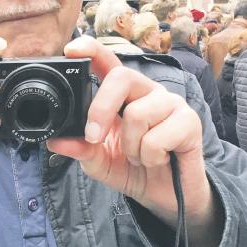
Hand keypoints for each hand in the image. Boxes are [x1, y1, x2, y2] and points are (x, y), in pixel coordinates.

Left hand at [47, 36, 223, 246]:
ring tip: (139, 157)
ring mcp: (170, 103)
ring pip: (138, 113)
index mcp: (123, 95)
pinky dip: (150, 157)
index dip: (91, 50)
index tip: (72, 50)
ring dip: (131, 147)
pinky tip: (158, 160)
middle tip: (94, 137)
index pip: (109, 62)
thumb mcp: (100, 163)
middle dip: (101, 109)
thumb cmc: (134, 170)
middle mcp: (147, 92)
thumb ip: (81, 150)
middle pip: (122, 76)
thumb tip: (56, 141)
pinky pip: (157, 137)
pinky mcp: (189, 121)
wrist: (164, 196)